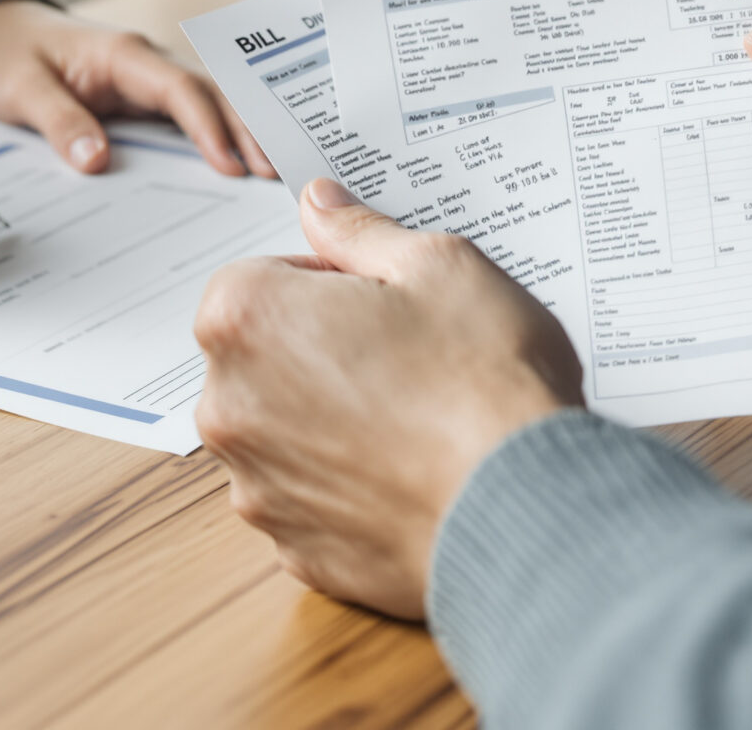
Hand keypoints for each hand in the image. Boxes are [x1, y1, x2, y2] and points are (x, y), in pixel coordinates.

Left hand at [0, 0, 273, 176]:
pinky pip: (196, 115)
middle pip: (212, 94)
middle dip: (247, 131)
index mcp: (123, 55)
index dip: (208, 126)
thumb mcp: (21, 90)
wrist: (1, 31)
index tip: (229, 165)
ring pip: (212, 103)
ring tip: (274, 173)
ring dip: (244, 134)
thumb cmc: (11, 55)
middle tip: (274, 172)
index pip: (179, 89)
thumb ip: (59, 122)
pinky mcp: (150, 97)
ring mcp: (154, 79)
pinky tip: (245, 166)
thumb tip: (97, 160)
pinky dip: (223, 137)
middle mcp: (149, 62)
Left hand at [193, 179, 581, 618]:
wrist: (524, 511)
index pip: (260, 278)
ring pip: (285, 431)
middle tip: (408, 358)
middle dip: (321, 351)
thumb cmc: (483, 381)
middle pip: (264, 358)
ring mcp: (255, 485)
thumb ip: (359, 232)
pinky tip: (410, 475)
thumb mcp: (439, 265)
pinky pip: (311, 499)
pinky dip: (349, 487)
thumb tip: (320, 204)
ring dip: (331, 420)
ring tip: (416, 421)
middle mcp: (227, 405)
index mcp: (245, 317)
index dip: (326, 283)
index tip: (382, 302)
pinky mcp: (293, 547)